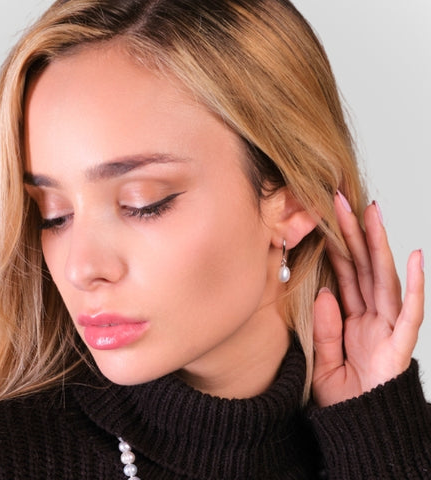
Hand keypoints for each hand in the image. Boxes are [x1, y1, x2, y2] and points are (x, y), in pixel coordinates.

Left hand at [312, 191, 424, 406]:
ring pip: (383, 278)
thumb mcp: (324, 361)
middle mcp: (372, 318)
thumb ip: (325, 329)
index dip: (335, 245)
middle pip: (362, 267)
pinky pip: (411, 312)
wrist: (360, 432)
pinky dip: (415, 285)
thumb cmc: (344, 400)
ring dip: (379, 245)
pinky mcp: (401, 346)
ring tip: (372, 213)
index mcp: (353, 319)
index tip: (324, 218)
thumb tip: (323, 293)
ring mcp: (388, 328)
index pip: (343, 274)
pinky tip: (416, 256)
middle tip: (342, 199)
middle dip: (354, 233)